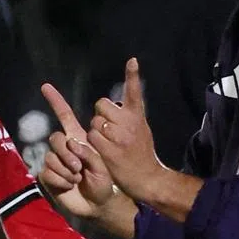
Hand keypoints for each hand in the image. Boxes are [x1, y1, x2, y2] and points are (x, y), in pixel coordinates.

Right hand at [40, 83, 116, 217]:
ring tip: (77, 178)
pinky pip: (47, 172)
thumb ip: (88, 151)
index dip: (56, 101)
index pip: (65, 115)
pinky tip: (69, 185)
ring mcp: (55, 163)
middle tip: (79, 167)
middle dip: (66, 152)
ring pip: (50, 157)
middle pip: (55, 138)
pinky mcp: (49, 177)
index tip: (46, 86)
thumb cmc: (105, 181)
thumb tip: (72, 145)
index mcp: (78, 139)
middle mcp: (65, 149)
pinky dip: (60, 180)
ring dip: (65, 169)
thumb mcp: (102, 163)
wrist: (99, 204)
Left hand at [88, 58, 167, 201]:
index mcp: (137, 116)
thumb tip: (113, 105)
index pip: (134, 92)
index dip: (132, 75)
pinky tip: (102, 152)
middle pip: (101, 105)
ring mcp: (119, 136)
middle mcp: (129, 123)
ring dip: (95, 132)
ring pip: (94, 122)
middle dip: (100, 115)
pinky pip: (91, 137)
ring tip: (108, 144)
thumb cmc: (140, 154)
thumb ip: (128, 117)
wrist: (147, 178)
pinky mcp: (109, 149)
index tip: (132, 60)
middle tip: (109, 131)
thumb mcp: (141, 130)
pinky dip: (91, 144)